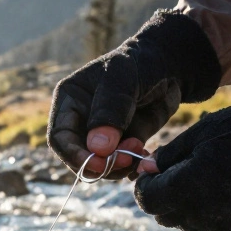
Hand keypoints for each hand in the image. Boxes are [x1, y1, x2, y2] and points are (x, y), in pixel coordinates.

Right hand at [48, 11, 220, 177]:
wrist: (170, 66)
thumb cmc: (141, 64)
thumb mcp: (124, 80)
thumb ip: (110, 112)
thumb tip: (98, 149)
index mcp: (70, 100)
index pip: (60, 137)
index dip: (74, 155)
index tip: (97, 164)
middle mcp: (80, 120)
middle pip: (78, 156)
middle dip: (100, 164)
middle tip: (126, 161)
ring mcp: (101, 134)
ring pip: (99, 164)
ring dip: (118, 166)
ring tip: (139, 150)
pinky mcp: (121, 143)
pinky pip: (120, 164)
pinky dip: (131, 165)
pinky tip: (145, 154)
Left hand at [134, 66, 230, 230]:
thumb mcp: (204, 132)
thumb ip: (170, 155)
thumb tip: (149, 168)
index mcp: (184, 192)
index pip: (147, 200)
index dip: (146, 185)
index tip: (154, 171)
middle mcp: (201, 219)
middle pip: (168, 216)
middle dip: (168, 196)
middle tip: (184, 171)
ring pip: (195, 224)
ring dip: (195, 206)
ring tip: (217, 178)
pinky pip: (223, 228)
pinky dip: (222, 214)